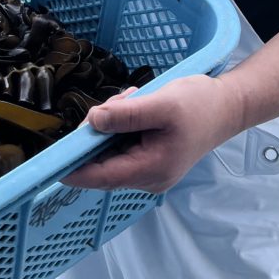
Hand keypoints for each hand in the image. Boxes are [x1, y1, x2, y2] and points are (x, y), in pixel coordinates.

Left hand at [63, 74, 244, 193]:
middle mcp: (149, 178)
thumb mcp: (160, 103)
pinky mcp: (152, 160)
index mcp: (150, 169)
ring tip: (135, 100)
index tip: (50, 158)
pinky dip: (124, 126)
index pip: (100, 177)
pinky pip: (124, 146)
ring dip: (114, 125)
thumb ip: (125, 115)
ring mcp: (151, 171)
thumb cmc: (199, 105)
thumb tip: (92, 121)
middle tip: (121, 101)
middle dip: (100, 132)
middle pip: (104, 162)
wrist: (229, 106)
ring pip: (112, 151)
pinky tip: (138, 106)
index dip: (72, 169)